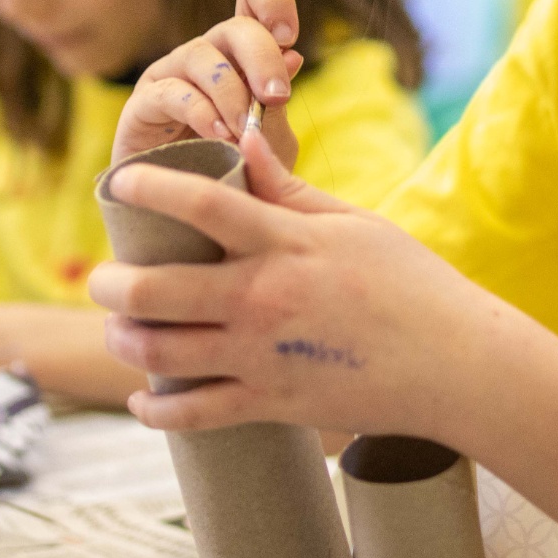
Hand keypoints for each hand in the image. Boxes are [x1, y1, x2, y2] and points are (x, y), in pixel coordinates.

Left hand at [91, 130, 524, 444]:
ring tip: (118, 328)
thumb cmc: (411, 284)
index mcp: (287, 243)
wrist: (455, 363)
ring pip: (162, 354)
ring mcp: (264, 357)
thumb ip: (290, 190)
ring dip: (125, 341)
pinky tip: (144, 399)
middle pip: (157, 290)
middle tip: (101, 278)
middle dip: (111, 283)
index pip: (199, 204)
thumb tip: (246, 142)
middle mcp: (265, 299)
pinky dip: (157, 411)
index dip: (149, 187)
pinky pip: (194, 415)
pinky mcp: (272, 405)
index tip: (121, 182)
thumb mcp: (354, 223)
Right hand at [113, 0, 305, 168]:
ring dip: (231, 91)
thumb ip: (276, 103)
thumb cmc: (236, 171)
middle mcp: (205, 55)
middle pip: (235, 27)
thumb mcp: (270, 140)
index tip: (289, 35)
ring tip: (245, 129)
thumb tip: (293, 56)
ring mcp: (170, 76)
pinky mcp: (142, 105)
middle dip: (263, 57)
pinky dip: (199, 111)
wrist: (192, 222)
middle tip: (277, 95)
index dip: (272, 0)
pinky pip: (171, 92)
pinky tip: (218, 135)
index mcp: (241, 54)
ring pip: (201, 56)